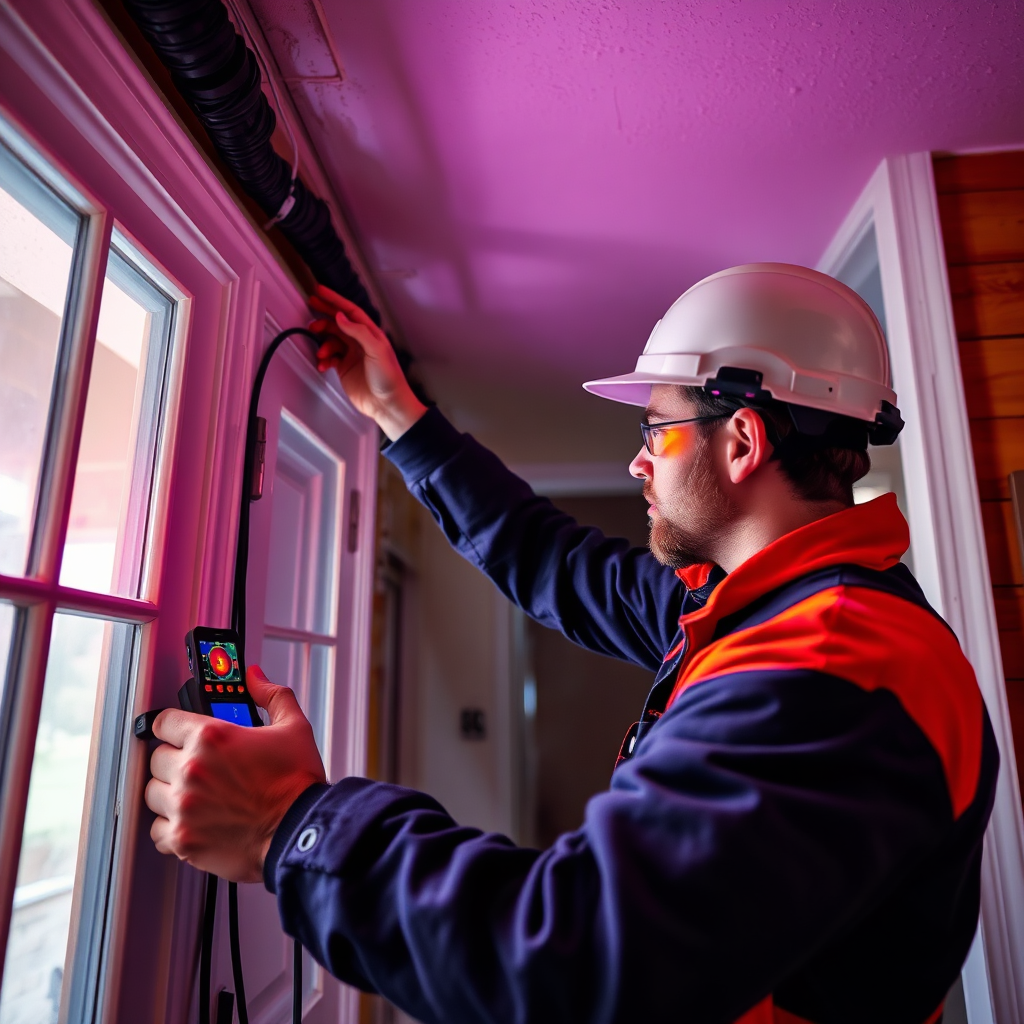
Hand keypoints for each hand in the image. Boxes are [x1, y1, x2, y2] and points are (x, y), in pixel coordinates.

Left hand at [145, 666, 326, 882]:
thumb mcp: (293, 728)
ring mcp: (183, 807)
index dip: (173, 725)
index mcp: (212, 738)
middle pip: (156, 758)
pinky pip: (156, 829)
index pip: (164, 722)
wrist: (300, 831)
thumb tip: (255, 678)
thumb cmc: (297, 784)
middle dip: (175, 760)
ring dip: (170, 792)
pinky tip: (193, 820)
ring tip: (195, 794)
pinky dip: (171, 826)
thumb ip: (271, 696)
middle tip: (199, 767)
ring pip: (152, 793)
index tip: (177, 732)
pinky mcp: (182, 839)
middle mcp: (191, 770)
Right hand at [309, 285, 426, 440]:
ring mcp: (352, 354)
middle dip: (324, 314)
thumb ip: (358, 332)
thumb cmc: (388, 377)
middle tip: (310, 306)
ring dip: (323, 343)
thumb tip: (340, 317)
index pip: (350, 311)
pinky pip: (329, 357)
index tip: (320, 291)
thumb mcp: (376, 350)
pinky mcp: (345, 368)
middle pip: (339, 322)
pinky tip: (322, 364)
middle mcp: (360, 342)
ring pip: (331, 340)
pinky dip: (324, 359)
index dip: (335, 300)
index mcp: (371, 334)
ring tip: (321, 352)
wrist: (387, 404)